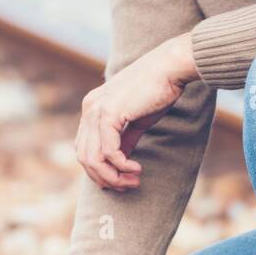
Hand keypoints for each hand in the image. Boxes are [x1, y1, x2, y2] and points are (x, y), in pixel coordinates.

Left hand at [76, 33, 199, 190]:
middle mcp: (89, 108)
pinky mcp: (109, 113)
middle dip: (105, 178)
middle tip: (127, 186)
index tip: (120, 180)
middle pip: (85, 158)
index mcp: (92, 108)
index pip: (85, 149)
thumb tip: (119, 162)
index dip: (99, 171)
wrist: (170, 68)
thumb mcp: (135, 121)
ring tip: (133, 181)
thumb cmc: (157, 91)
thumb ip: (124, 140)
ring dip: (113, 177)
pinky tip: (136, 169)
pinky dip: (121, 166)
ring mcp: (96, 110)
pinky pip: (109, 152)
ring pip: (93, 159)